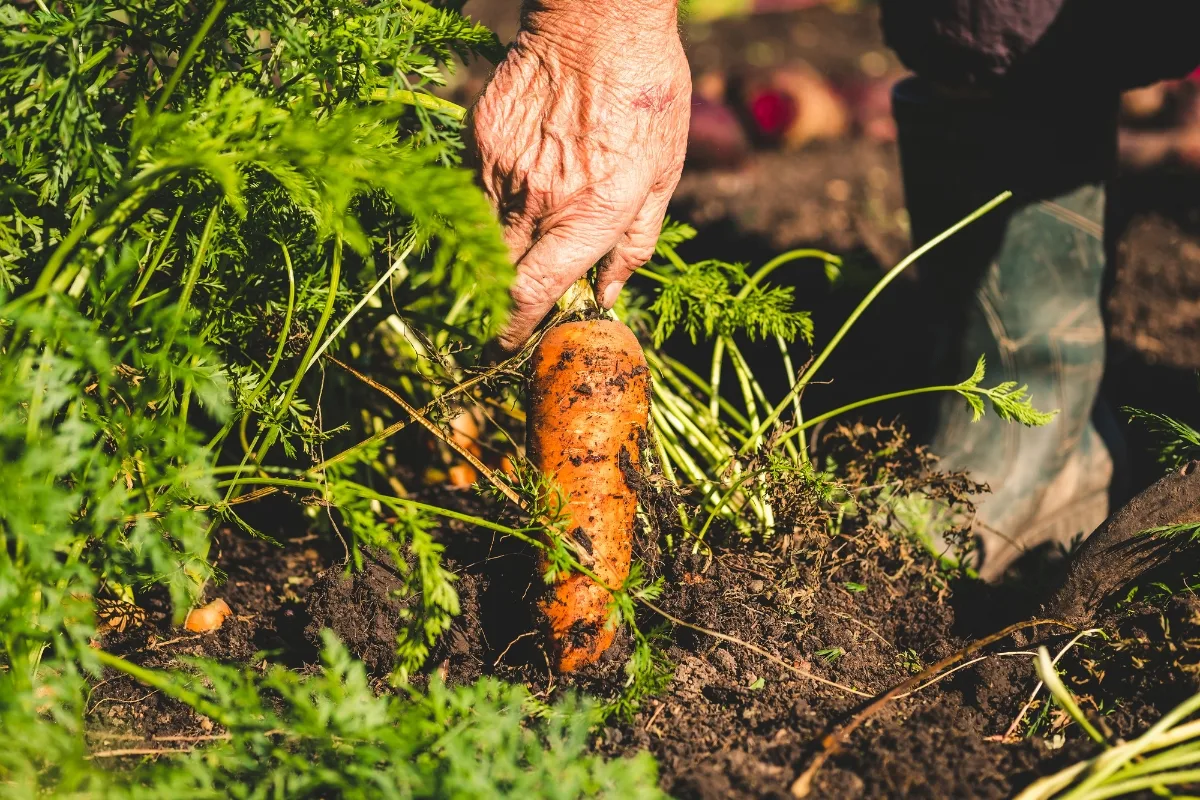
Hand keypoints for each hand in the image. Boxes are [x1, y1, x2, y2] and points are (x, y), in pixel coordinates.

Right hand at [469, 1, 690, 349]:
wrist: (600, 18)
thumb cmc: (648, 94)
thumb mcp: (664, 174)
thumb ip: (636, 243)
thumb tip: (609, 294)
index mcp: (590, 215)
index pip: (531, 294)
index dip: (511, 331)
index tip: (504, 348)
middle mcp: (539, 200)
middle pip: (497, 277)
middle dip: (495, 305)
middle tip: (501, 315)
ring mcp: (502, 168)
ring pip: (481, 238)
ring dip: (492, 258)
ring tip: (508, 255)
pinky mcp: (480, 139)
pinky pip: (473, 192)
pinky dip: (487, 210)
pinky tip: (514, 196)